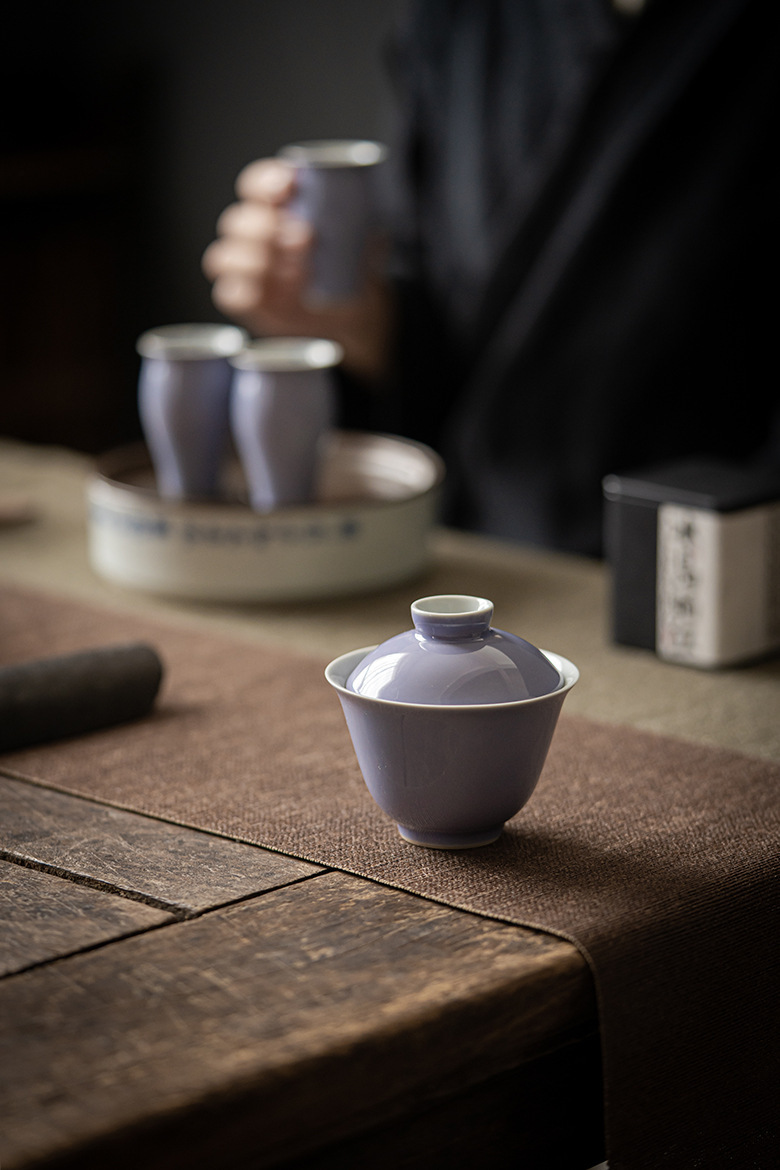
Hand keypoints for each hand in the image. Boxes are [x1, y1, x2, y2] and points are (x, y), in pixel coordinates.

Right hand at [202, 158, 392, 382]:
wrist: (355, 317)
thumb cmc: (353, 271)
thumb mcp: (366, 243)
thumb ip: (364, 228)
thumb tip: (370, 220)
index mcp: (279, 212)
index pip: (256, 186)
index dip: (264, 182)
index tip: (288, 184)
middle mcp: (258, 238)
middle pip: (236, 222)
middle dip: (262, 226)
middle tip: (303, 236)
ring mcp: (250, 273)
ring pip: (224, 257)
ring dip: (255, 261)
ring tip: (297, 271)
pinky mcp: (251, 305)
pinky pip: (229, 295)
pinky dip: (247, 293)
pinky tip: (276, 293)